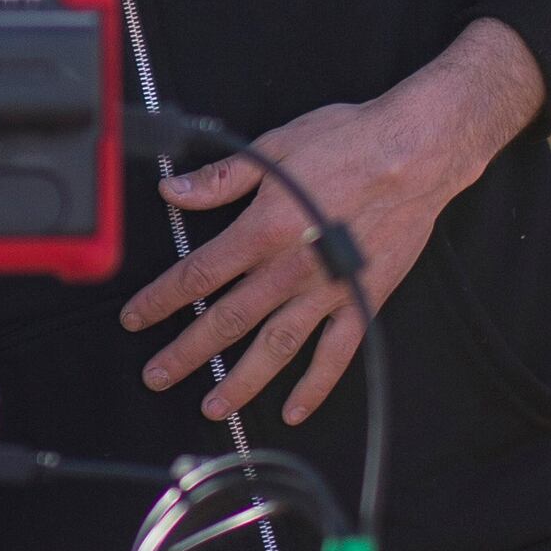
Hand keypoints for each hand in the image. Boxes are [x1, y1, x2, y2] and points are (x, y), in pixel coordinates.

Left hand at [126, 19, 545, 425]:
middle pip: (226, 321)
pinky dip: (315, 385)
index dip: (160, 300)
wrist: (415, 153)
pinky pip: (337, 352)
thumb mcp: (273, 149)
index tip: (135, 319)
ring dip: (241, 380)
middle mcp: (290, 268)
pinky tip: (295, 408)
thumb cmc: (348, 142)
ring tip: (214, 406)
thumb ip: (221, 179)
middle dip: (186, 353)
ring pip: (275, 347)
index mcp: (262, 229)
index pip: (197, 275)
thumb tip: (174, 190)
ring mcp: (328, 289)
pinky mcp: (363, 298)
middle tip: (157, 376)